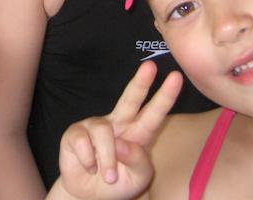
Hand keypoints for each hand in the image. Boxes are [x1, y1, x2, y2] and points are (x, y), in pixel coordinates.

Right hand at [56, 62, 182, 199]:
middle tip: (151, 67)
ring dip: (107, 159)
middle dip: (141, 82)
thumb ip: (138, 161)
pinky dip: (88, 161)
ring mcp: (96, 125)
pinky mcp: (76, 132)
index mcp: (139, 132)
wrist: (89, 194)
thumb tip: (121, 143)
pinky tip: (89, 167)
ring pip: (104, 132)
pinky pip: (83, 142)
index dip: (165, 96)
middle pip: (130, 99)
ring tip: (109, 177)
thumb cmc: (119, 182)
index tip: (177, 77)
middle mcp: (118, 123)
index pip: (154, 113)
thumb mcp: (138, 178)